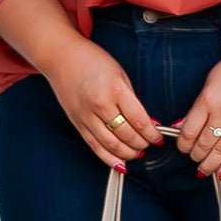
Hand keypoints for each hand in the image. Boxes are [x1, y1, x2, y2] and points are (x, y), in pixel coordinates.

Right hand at [39, 37, 162, 167]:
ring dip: (128, 153)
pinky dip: (109, 158)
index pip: (139, 121)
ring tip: (138, 152)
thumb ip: (133, 100)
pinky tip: (121, 163)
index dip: (152, 134)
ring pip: (112, 146)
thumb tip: (149, 124)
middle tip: (149, 144)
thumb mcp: (121, 75)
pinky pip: (95, 147)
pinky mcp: (78, 124)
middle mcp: (100, 105)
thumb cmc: (93, 62)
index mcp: (115, 90)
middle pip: (127, 136)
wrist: (61, 57)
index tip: (159, 138)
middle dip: (142, 144)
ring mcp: (86, 117)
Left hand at [177, 43, 220, 177]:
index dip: (183, 144)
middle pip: (205, 143)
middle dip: (196, 155)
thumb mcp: (210, 80)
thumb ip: (197, 106)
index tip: (182, 147)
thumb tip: (183, 126)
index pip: (190, 130)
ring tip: (204, 169)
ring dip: (210, 163)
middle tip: (193, 158)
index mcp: (209, 99)